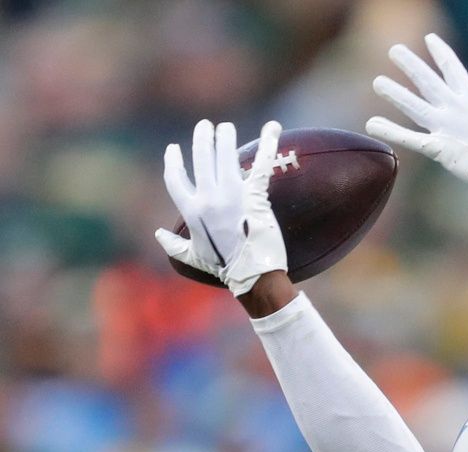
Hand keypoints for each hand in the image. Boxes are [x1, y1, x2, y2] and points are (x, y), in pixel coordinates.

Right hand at [155, 119, 287, 296]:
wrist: (253, 274)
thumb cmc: (224, 267)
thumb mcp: (193, 256)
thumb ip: (174, 245)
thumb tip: (158, 234)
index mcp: (191, 210)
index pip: (175, 178)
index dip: (173, 162)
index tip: (174, 149)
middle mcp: (208, 199)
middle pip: (201, 159)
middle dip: (202, 140)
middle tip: (206, 127)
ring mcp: (231, 196)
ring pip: (224, 156)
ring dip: (224, 138)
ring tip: (225, 128)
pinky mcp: (255, 196)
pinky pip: (261, 165)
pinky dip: (268, 144)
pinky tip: (273, 127)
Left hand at [367, 33, 467, 203]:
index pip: (454, 70)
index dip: (441, 53)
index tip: (429, 38)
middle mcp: (457, 110)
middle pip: (428, 81)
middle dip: (410, 64)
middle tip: (394, 50)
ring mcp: (447, 128)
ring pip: (414, 106)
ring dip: (394, 93)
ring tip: (377, 82)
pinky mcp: (440, 149)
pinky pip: (410, 138)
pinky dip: (390, 131)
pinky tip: (372, 124)